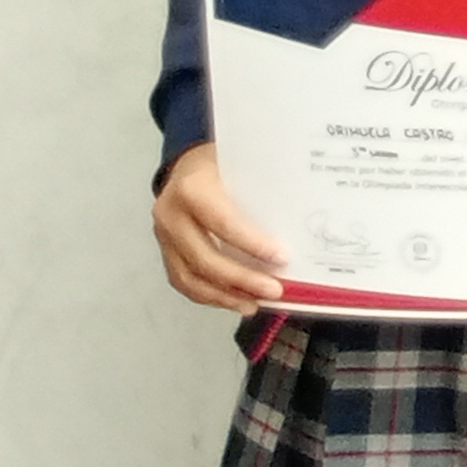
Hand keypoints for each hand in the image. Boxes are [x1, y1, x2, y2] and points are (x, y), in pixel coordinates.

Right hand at [153, 143, 285, 311]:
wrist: (185, 165)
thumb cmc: (222, 163)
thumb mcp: (241, 162)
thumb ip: (261, 188)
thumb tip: (303, 219)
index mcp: (192, 188)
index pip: (223, 222)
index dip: (251, 243)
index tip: (281, 257)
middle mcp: (170, 214)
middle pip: (204, 257)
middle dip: (241, 279)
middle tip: (274, 290)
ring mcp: (163, 236)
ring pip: (190, 276)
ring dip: (224, 295)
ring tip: (254, 304)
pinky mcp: (164, 251)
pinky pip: (182, 280)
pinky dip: (208, 295)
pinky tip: (233, 301)